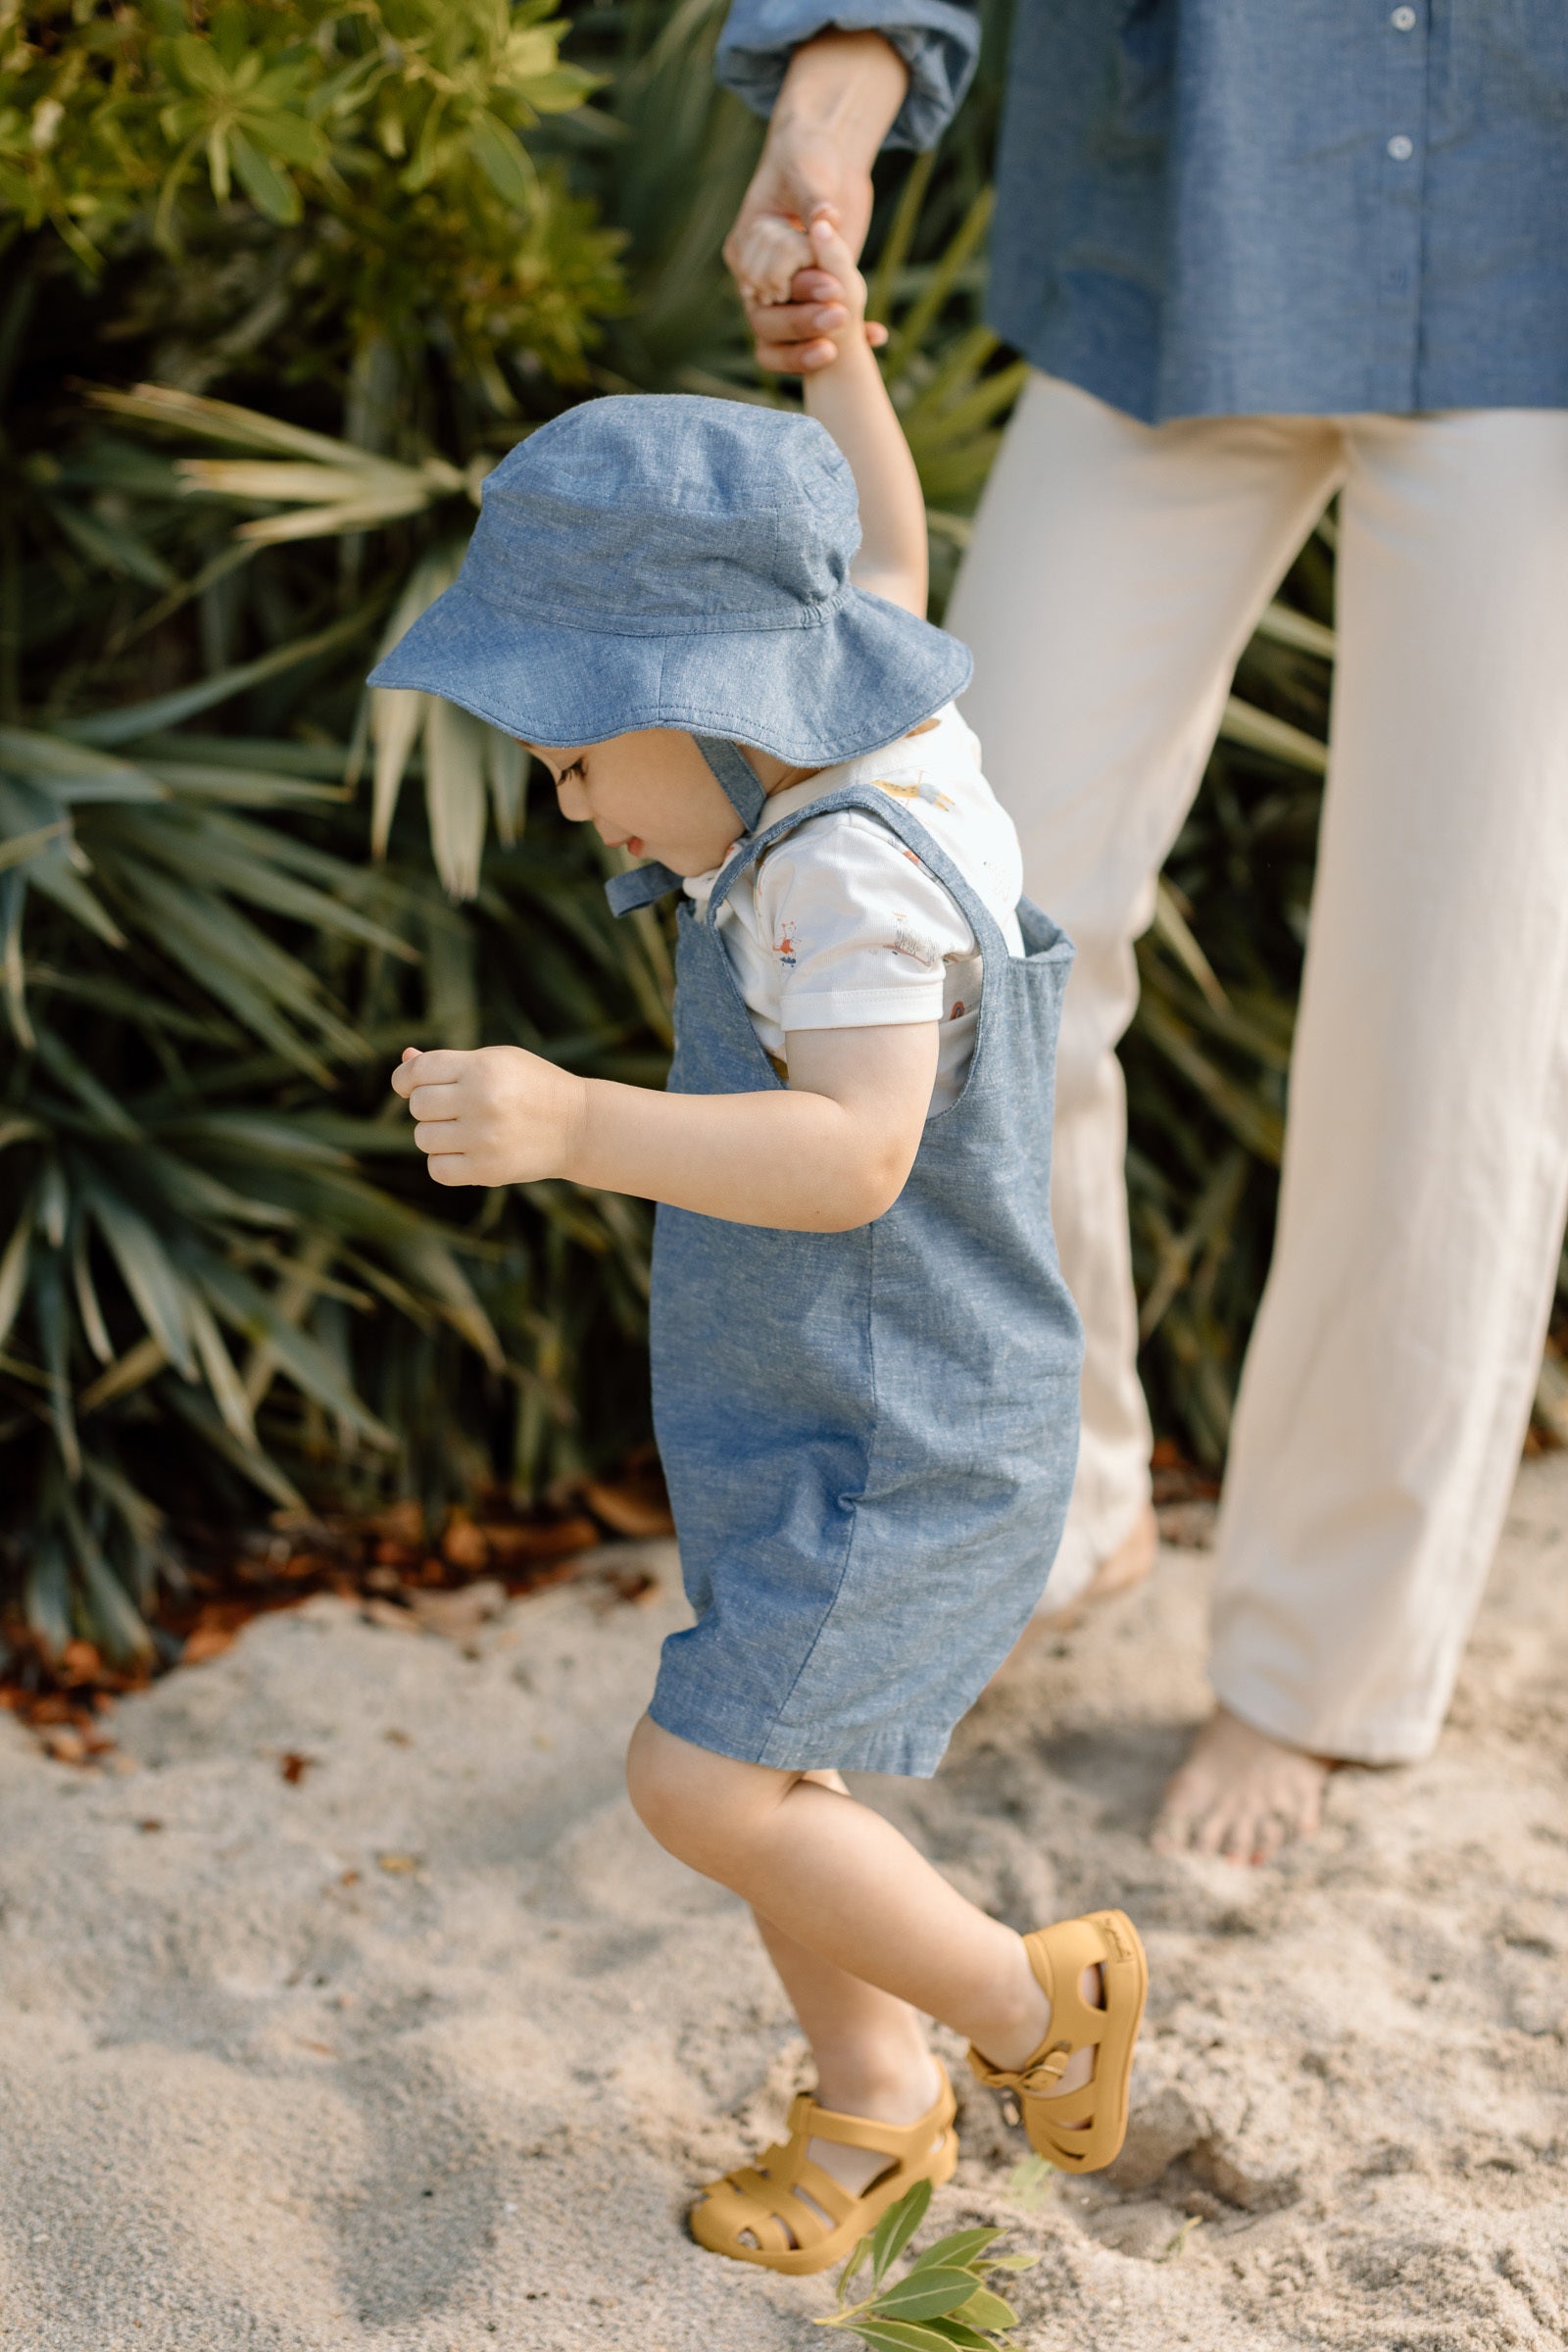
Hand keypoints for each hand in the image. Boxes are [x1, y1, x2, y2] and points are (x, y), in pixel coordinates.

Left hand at [391, 1044, 584, 1186]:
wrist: (580, 1126)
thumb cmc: (533, 1086)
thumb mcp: (498, 1061)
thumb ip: (451, 1062)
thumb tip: (405, 1061)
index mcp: (482, 1068)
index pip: (419, 1072)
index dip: (404, 1079)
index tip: (406, 1086)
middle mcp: (482, 1101)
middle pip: (418, 1106)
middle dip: (427, 1107)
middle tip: (451, 1109)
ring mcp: (484, 1138)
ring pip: (423, 1139)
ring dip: (435, 1136)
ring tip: (461, 1131)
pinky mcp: (488, 1170)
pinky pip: (438, 1170)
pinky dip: (443, 1163)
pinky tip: (463, 1153)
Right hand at [722, 30, 905, 374]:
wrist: (828, 162)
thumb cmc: (807, 157)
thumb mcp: (808, 173)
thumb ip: (814, 201)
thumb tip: (826, 220)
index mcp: (745, 246)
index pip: (762, 279)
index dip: (794, 281)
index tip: (829, 276)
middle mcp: (759, 277)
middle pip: (768, 319)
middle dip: (803, 319)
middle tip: (840, 314)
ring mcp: (787, 293)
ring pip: (788, 335)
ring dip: (818, 335)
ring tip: (855, 331)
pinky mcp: (816, 298)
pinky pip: (823, 332)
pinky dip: (852, 338)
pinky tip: (879, 334)